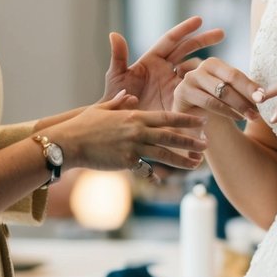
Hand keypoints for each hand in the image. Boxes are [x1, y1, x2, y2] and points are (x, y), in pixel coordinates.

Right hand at [54, 96, 206, 182]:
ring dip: (183, 159)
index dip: (186, 119)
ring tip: (198, 163)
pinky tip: (162, 180)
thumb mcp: (101, 108)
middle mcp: (137, 130)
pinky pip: (146, 169)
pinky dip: (154, 175)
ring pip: (165, 154)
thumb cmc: (82, 125)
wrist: (69, 143)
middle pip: (171, 135)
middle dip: (191, 140)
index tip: (201, 121)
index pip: (167, 117)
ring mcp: (133, 147)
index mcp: (134, 116)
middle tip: (207, 143)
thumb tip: (128, 96)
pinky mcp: (126, 163)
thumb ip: (118, 102)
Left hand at [103, 16, 224, 111]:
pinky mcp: (180, 100)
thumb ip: (118, 57)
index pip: (170, 40)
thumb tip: (114, 34)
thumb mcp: (116, 78)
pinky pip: (196, 90)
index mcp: (151, 60)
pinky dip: (206, 85)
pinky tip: (220, 84)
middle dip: (204, 40)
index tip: (199, 20)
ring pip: (195, 68)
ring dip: (208, 63)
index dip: (184, 29)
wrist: (123, 128)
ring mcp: (174, 84)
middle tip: (221, 33)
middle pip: (187, 49)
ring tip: (223, 61)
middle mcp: (165, 69)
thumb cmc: (115, 100)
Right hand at [174, 57, 266, 123]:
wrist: (195, 122)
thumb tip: (262, 94)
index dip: (250, 86)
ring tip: (252, 116)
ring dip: (240, 105)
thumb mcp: (230, 96)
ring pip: (221, 91)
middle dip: (247, 95)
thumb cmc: (216, 107)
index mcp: (213, 64)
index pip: (235, 74)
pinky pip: (209, 102)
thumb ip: (243, 91)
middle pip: (229, 79)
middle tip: (260, 109)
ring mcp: (189, 79)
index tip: (264, 97)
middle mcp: (200, 68)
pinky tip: (237, 118)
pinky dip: (226, 111)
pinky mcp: (182, 92)